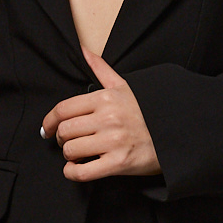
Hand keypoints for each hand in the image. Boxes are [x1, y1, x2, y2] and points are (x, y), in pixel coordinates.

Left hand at [40, 51, 160, 180]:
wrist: (175, 135)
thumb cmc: (147, 112)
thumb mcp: (124, 86)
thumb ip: (100, 69)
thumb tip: (83, 50)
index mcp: (106, 98)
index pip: (63, 109)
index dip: (50, 121)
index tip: (47, 129)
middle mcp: (108, 118)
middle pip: (65, 131)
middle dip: (62, 139)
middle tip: (68, 142)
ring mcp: (113, 141)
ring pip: (71, 150)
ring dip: (69, 155)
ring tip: (78, 155)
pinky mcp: (119, 163)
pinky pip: (83, 172)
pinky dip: (72, 173)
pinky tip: (75, 169)